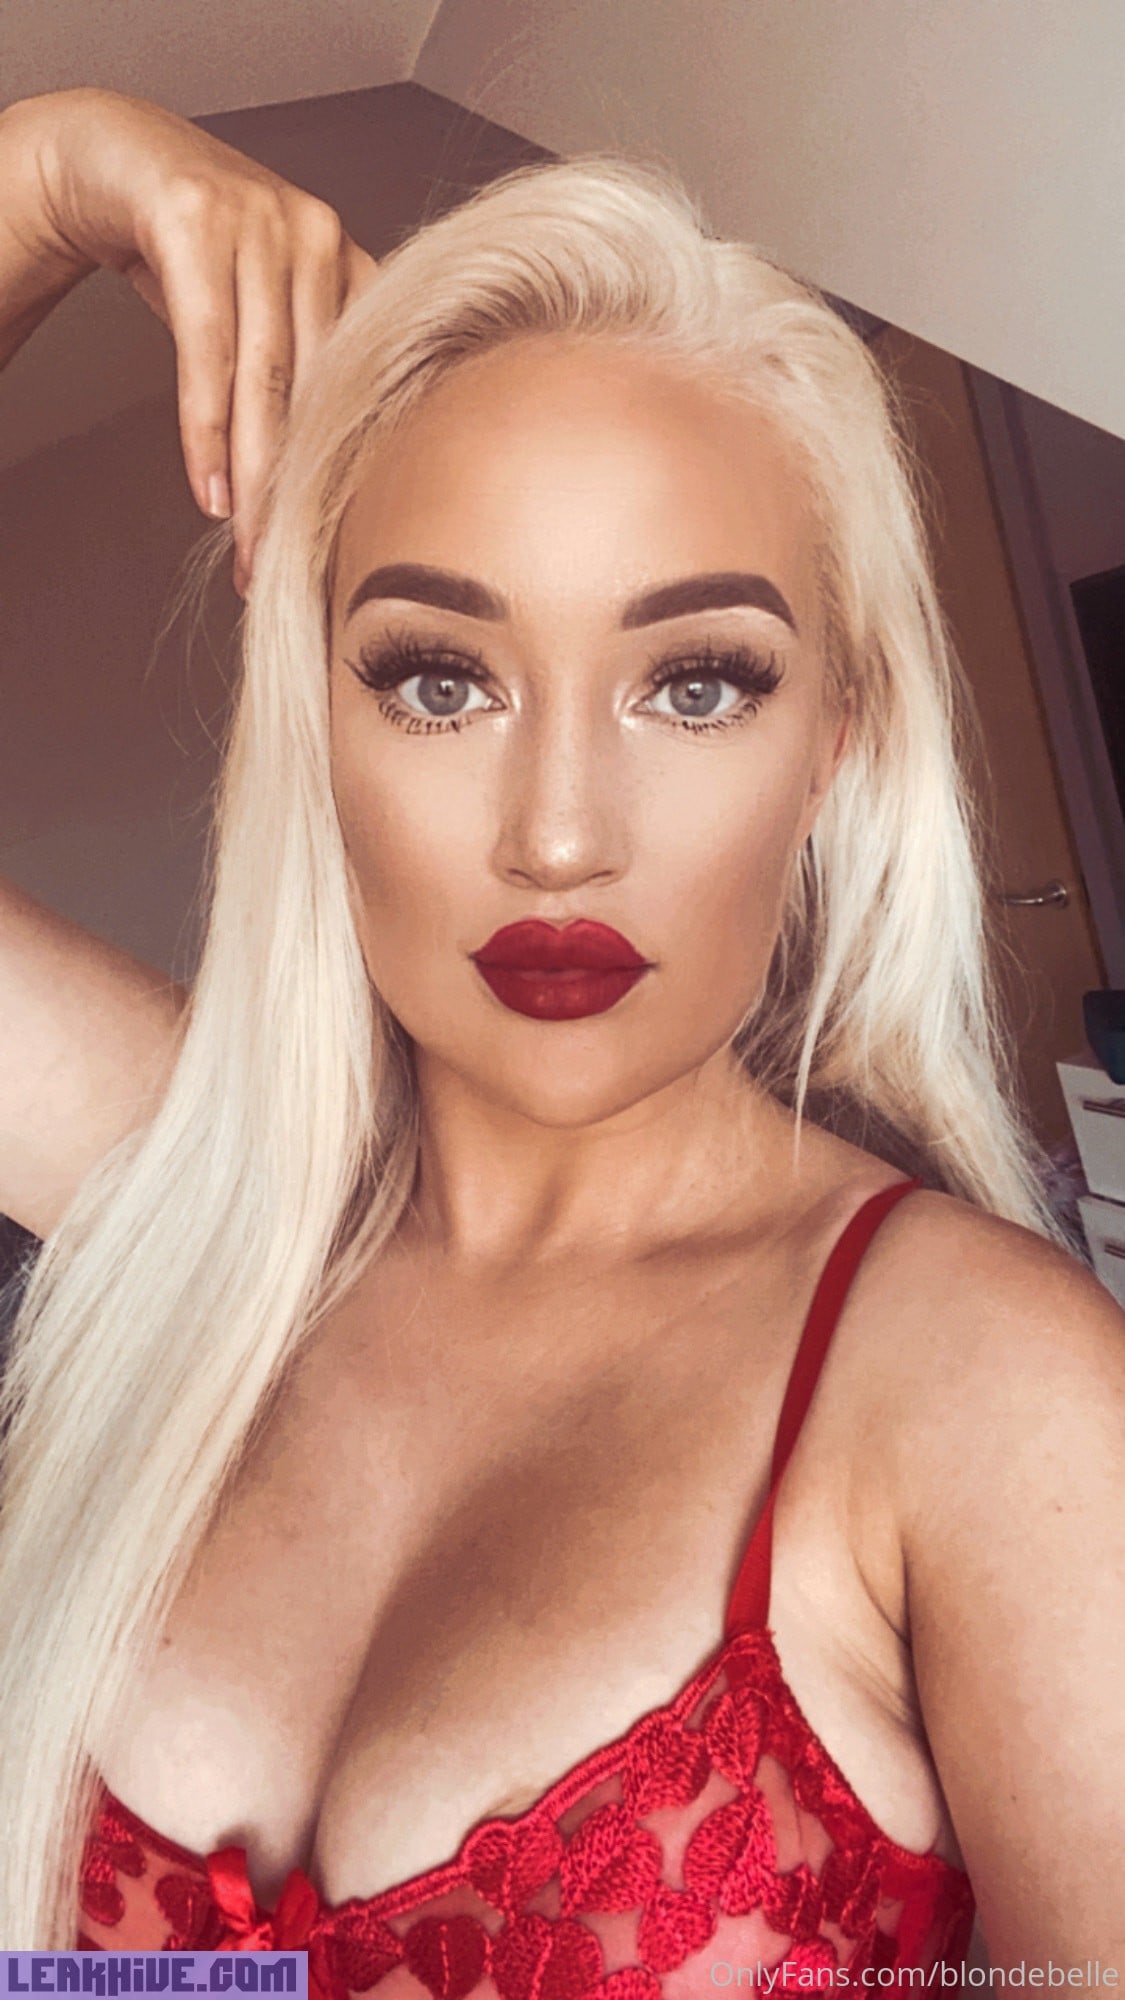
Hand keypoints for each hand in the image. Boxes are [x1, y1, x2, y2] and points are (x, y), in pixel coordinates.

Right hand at [26, 87, 376, 590]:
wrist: (111, 155)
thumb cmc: (193, 249)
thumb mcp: (261, 309)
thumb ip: (300, 374)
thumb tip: (326, 488)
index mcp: (353, 264)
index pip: (365, 387)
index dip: (350, 475)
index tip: (335, 550)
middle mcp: (319, 235)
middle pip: (317, 394)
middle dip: (300, 493)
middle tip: (288, 571)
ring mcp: (261, 220)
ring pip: (266, 378)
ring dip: (254, 478)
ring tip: (246, 548)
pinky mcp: (197, 218)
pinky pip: (206, 347)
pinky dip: (206, 428)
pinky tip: (208, 488)